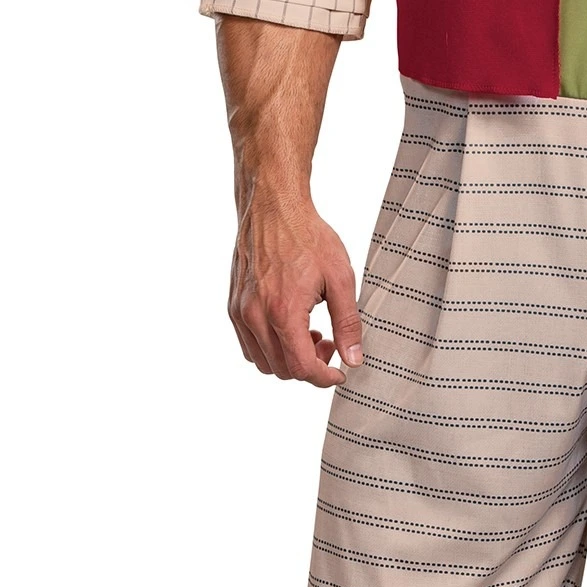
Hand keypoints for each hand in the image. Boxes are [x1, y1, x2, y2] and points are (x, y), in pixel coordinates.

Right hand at [228, 183, 361, 387]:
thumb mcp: (340, 278)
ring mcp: (240, 312)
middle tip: (329, 343)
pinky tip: (288, 326)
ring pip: (263, 363)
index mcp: (283, 312)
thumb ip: (348, 323)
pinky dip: (270, 348)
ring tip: (309, 333)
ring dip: (288, 359)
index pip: (302, 368)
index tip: (339, 372)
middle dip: (310, 366)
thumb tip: (353, 358)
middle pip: (282, 370)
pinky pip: (249, 345)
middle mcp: (255, 316)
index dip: (324, 378)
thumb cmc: (307, 237)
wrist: (273, 208)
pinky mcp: (233, 306)